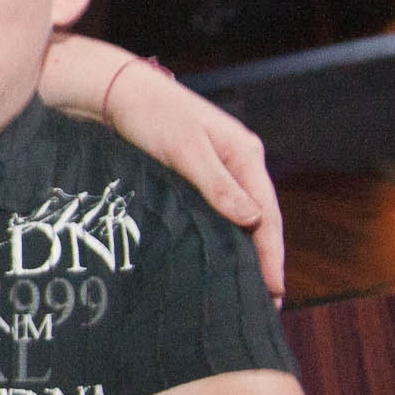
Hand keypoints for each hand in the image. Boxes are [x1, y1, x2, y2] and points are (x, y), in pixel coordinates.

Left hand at [103, 59, 284, 298]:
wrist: (117, 92)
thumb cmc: (152, 116)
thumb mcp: (185, 151)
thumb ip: (217, 186)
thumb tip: (253, 220)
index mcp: (245, 154)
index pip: (267, 214)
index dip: (272, 254)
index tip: (276, 290)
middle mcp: (240, 161)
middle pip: (260, 218)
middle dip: (265, 258)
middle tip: (269, 301)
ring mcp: (220, 166)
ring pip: (241, 215)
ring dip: (246, 249)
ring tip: (248, 287)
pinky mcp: (198, 172)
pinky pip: (220, 210)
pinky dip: (225, 235)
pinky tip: (222, 256)